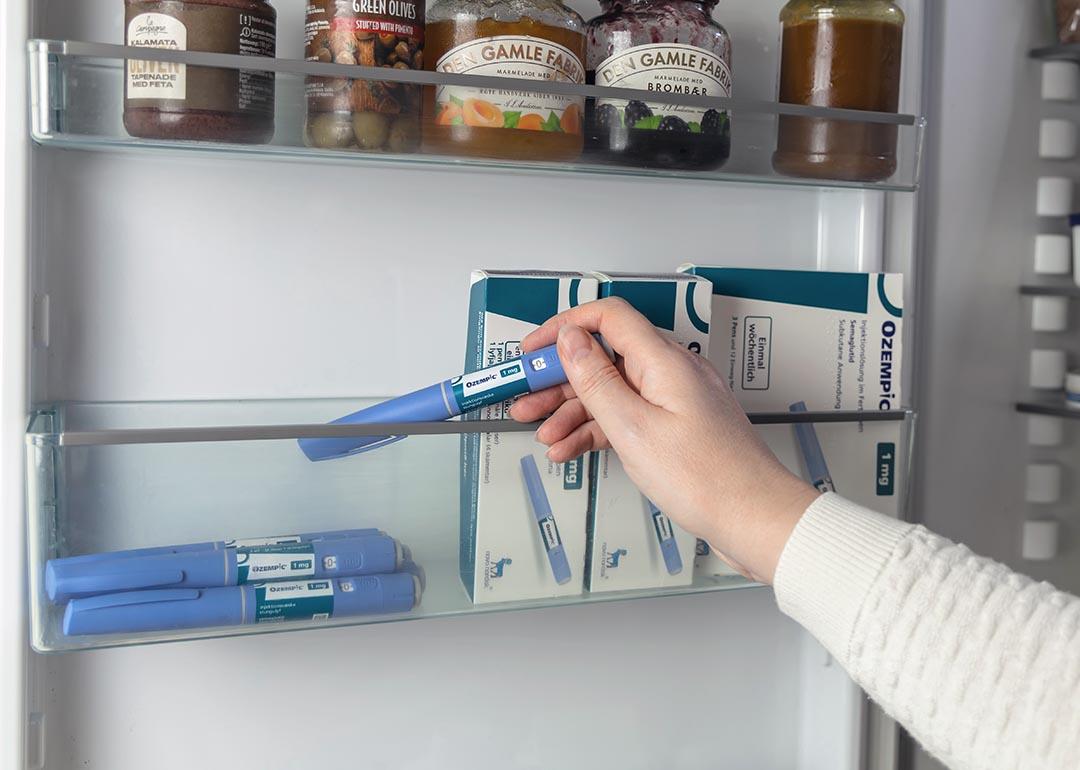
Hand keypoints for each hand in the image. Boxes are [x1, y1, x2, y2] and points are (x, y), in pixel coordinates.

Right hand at [509, 298, 817, 583]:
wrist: (755, 519)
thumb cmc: (708, 479)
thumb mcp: (634, 429)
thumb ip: (597, 381)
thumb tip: (571, 339)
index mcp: (664, 361)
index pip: (607, 318)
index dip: (564, 327)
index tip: (532, 350)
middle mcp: (672, 372)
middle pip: (605, 357)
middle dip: (560, 379)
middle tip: (526, 399)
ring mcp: (676, 399)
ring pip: (613, 390)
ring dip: (573, 410)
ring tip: (542, 434)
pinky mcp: (678, 425)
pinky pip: (630, 415)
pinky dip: (599, 429)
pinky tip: (572, 448)